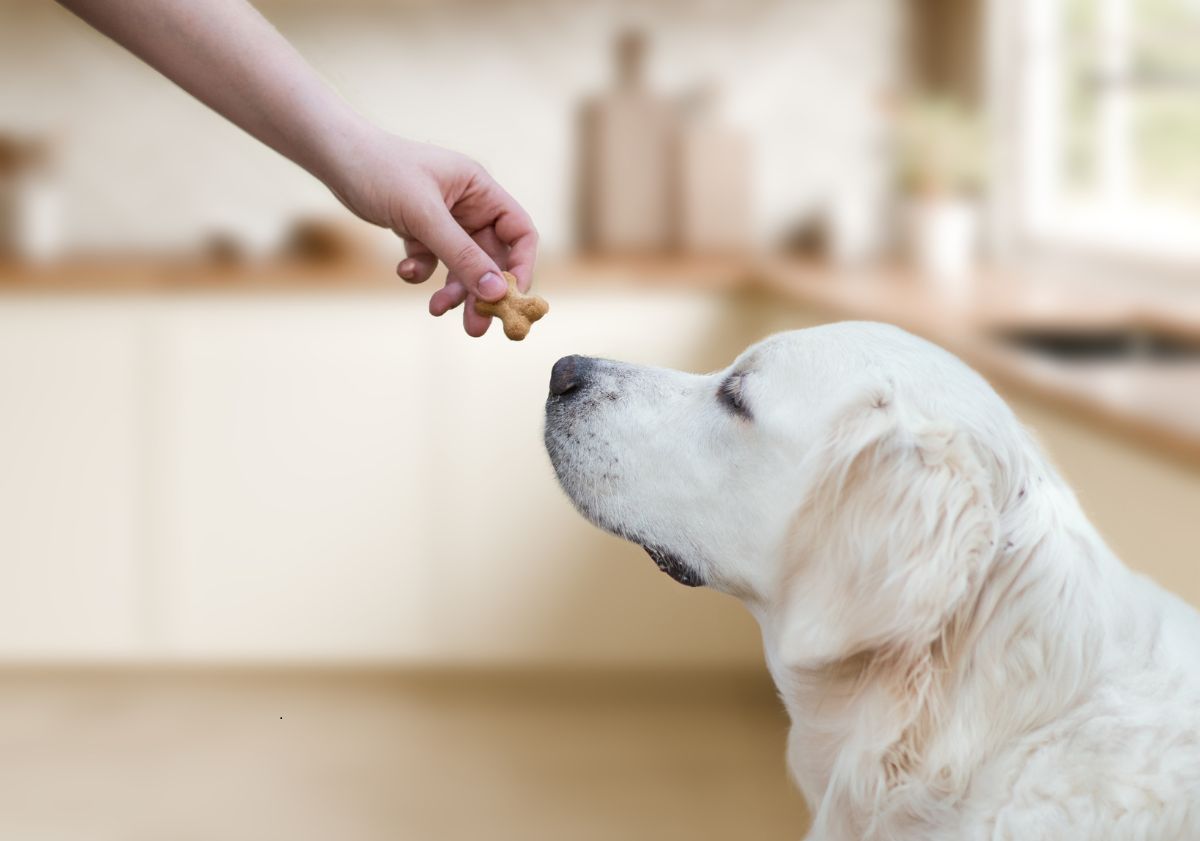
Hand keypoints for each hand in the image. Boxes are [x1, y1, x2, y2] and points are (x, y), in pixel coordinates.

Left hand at [330, 130, 538, 336]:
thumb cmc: (382, 171)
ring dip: (453, 290)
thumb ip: (461, 255)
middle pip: (491, 257)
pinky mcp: (420, 230)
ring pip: (461, 265)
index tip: (511, 299)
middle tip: (477, 327)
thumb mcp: (424, 217)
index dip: (521, 267)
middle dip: (482, 291)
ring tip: (437, 310)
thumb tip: (496, 293)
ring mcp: (445, 219)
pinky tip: (404, 270)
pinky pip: (432, 262)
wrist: (336, 158)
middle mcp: (469, 205)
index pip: (519, 233)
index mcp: (480, 190)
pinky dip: (421, 272)